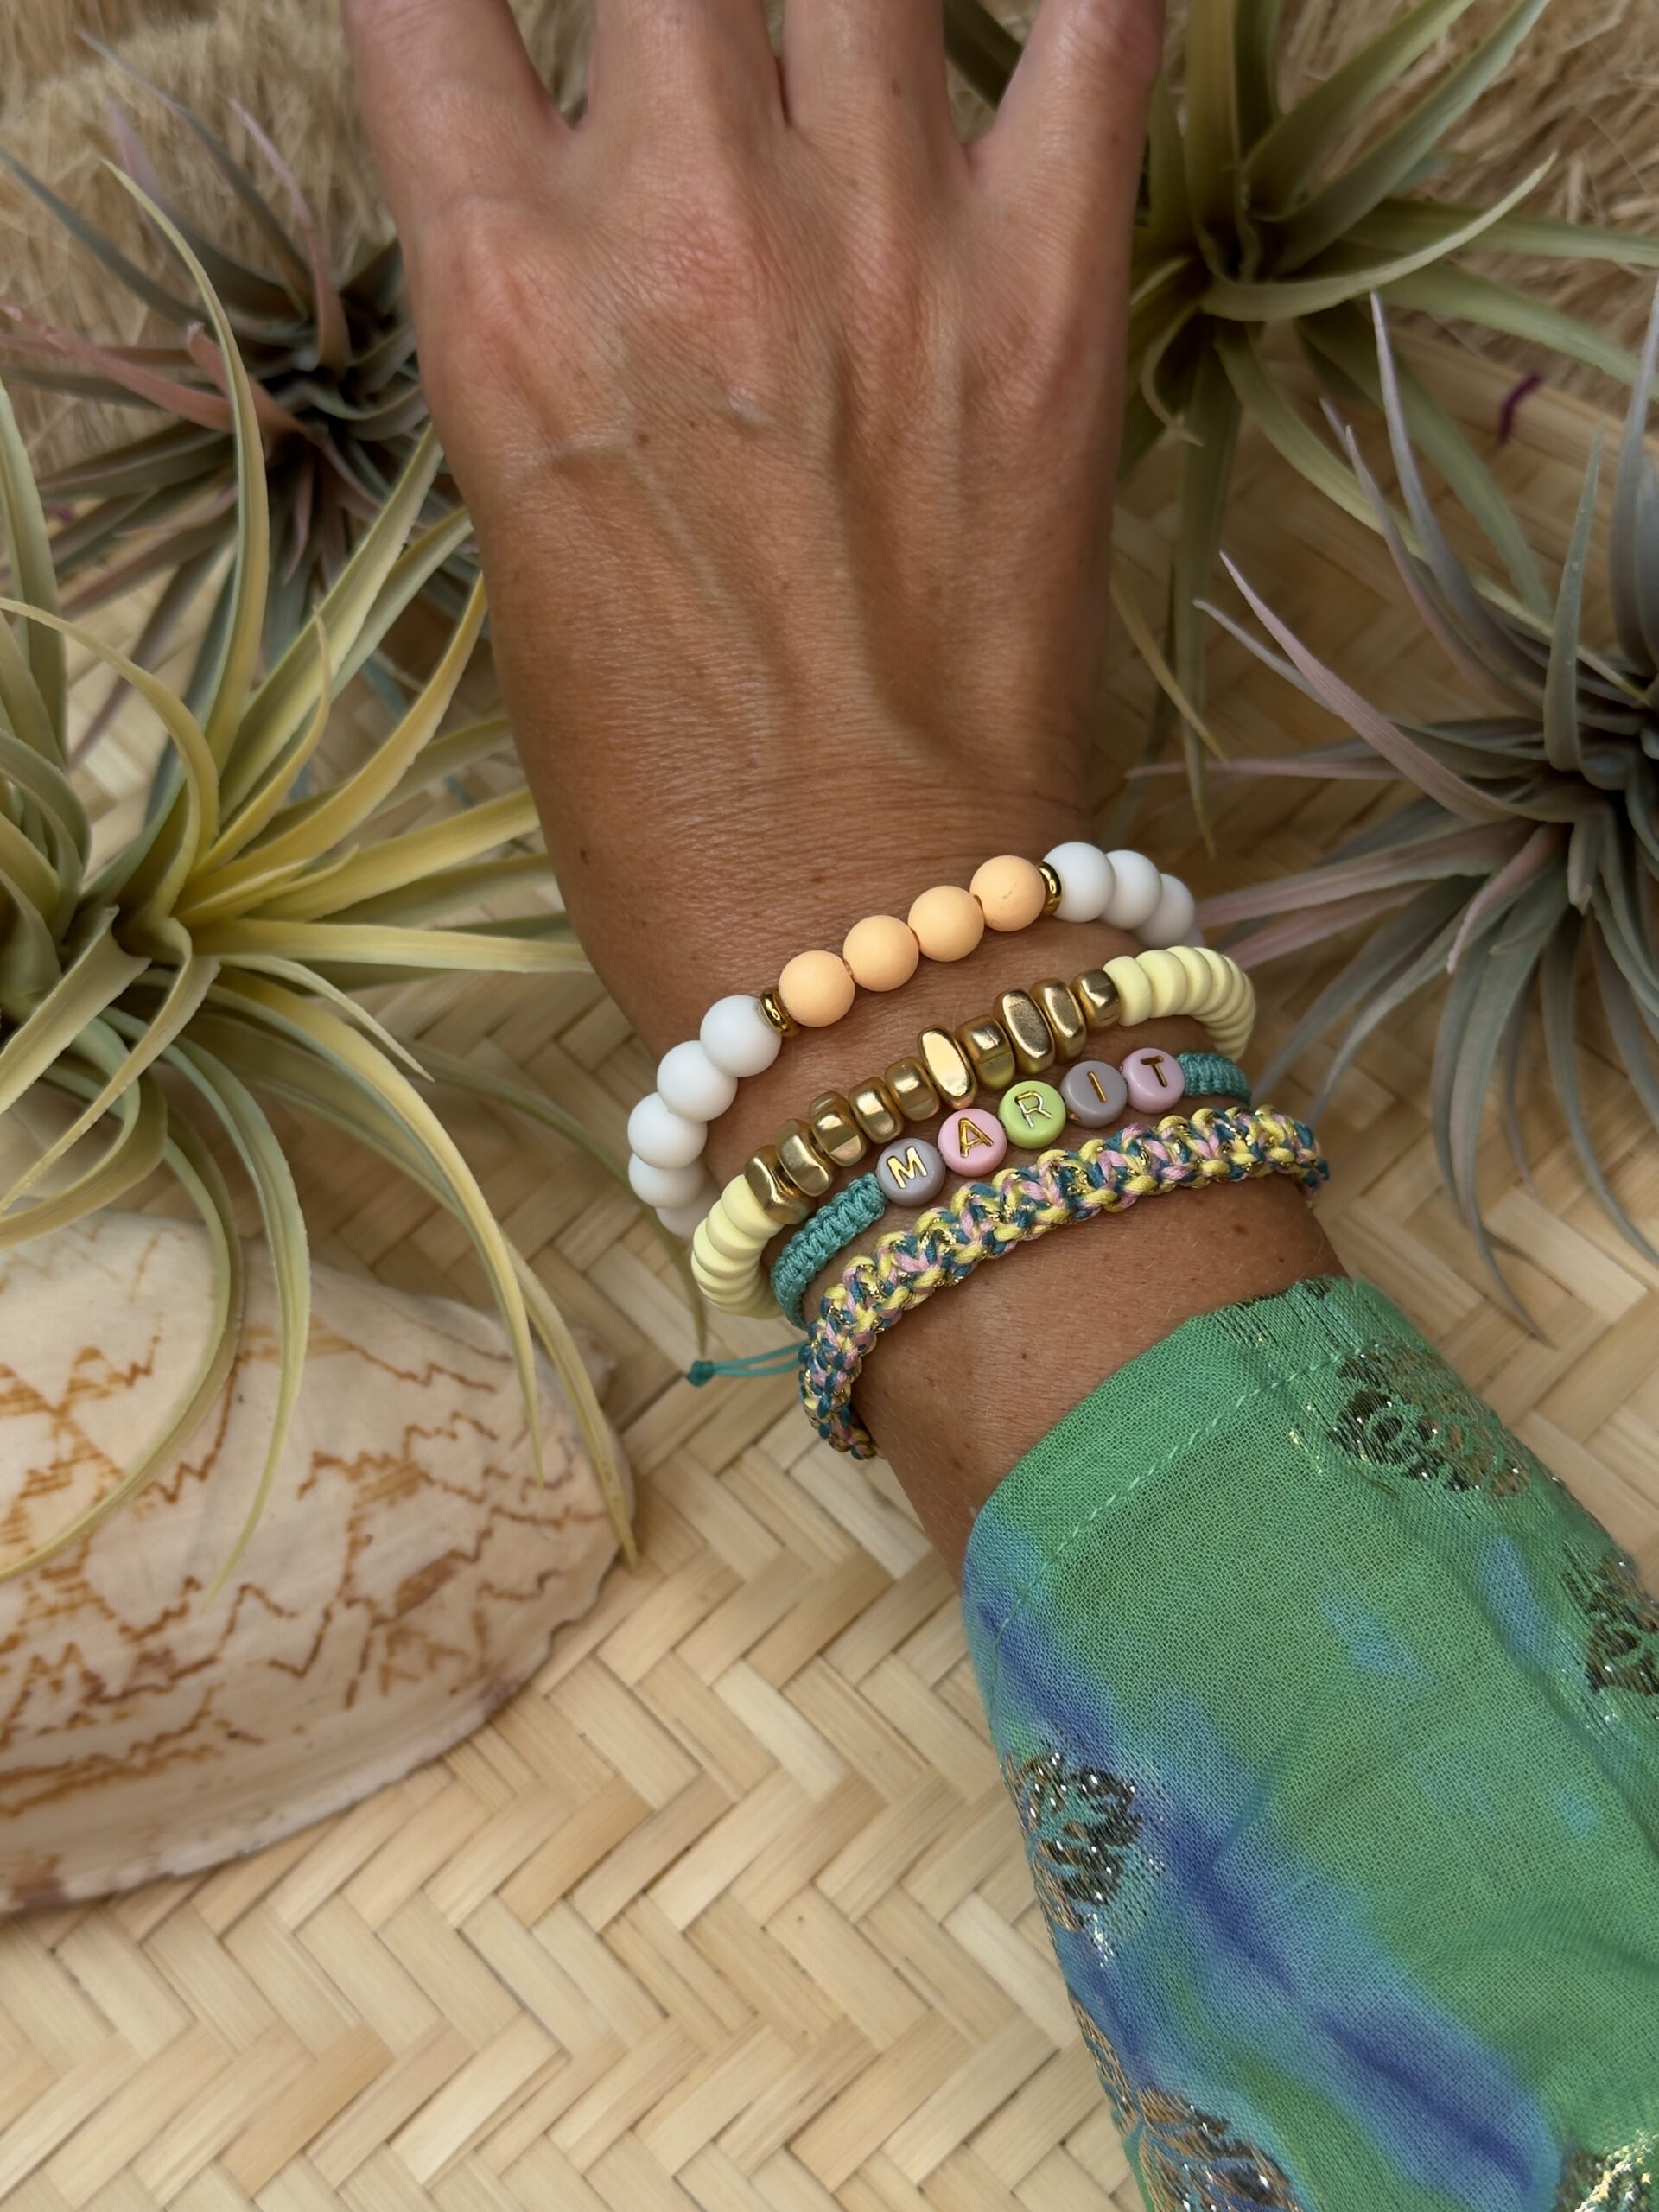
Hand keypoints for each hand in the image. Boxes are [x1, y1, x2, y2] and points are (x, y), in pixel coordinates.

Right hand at [343, 0, 1335, 1574]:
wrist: (870, 955)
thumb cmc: (666, 807)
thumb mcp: (529, 555)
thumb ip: (550, 340)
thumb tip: (586, 210)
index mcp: (508, 306)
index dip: (468, 1)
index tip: (519, 48)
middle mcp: (681, 225)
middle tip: (707, 65)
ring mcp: (879, 240)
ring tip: (838, 58)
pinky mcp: (1049, 295)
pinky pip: (1103, 29)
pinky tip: (1045, 19)